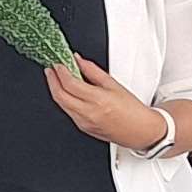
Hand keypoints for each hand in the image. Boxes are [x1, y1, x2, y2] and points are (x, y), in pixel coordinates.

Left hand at [44, 57, 169, 152]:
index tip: (58, 64)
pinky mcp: (83, 128)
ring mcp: (84, 122)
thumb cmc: (132, 110)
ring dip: (56, 90)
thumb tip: (78, 61)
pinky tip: (66, 92)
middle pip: (60, 96)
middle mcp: (89, 113)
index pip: (70, 84)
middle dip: (52, 81)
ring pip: (61, 105)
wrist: (140, 131)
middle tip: (50, 70)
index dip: (60, 72)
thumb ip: (93, 71)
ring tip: (56, 78)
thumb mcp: (114, 85)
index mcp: (98, 100)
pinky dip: (64, 100)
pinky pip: (68, 112)